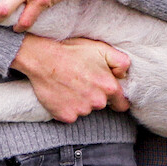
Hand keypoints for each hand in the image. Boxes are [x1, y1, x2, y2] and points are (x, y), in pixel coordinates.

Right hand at [14, 36, 131, 119]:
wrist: (42, 58)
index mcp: (109, 87)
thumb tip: (124, 76)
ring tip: (69, 85)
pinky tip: (61, 93)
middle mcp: (98, 102)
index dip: (117, 100)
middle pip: (101, 105)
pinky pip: (70, 115)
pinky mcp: (66, 116)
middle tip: (82, 81)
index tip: (110, 96)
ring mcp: (81, 111)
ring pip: (85, 109)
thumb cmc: (72, 51)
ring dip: (80, 101)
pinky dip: (66, 107)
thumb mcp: (101, 49)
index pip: (122, 104)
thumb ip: (121, 62)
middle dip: (95, 96)